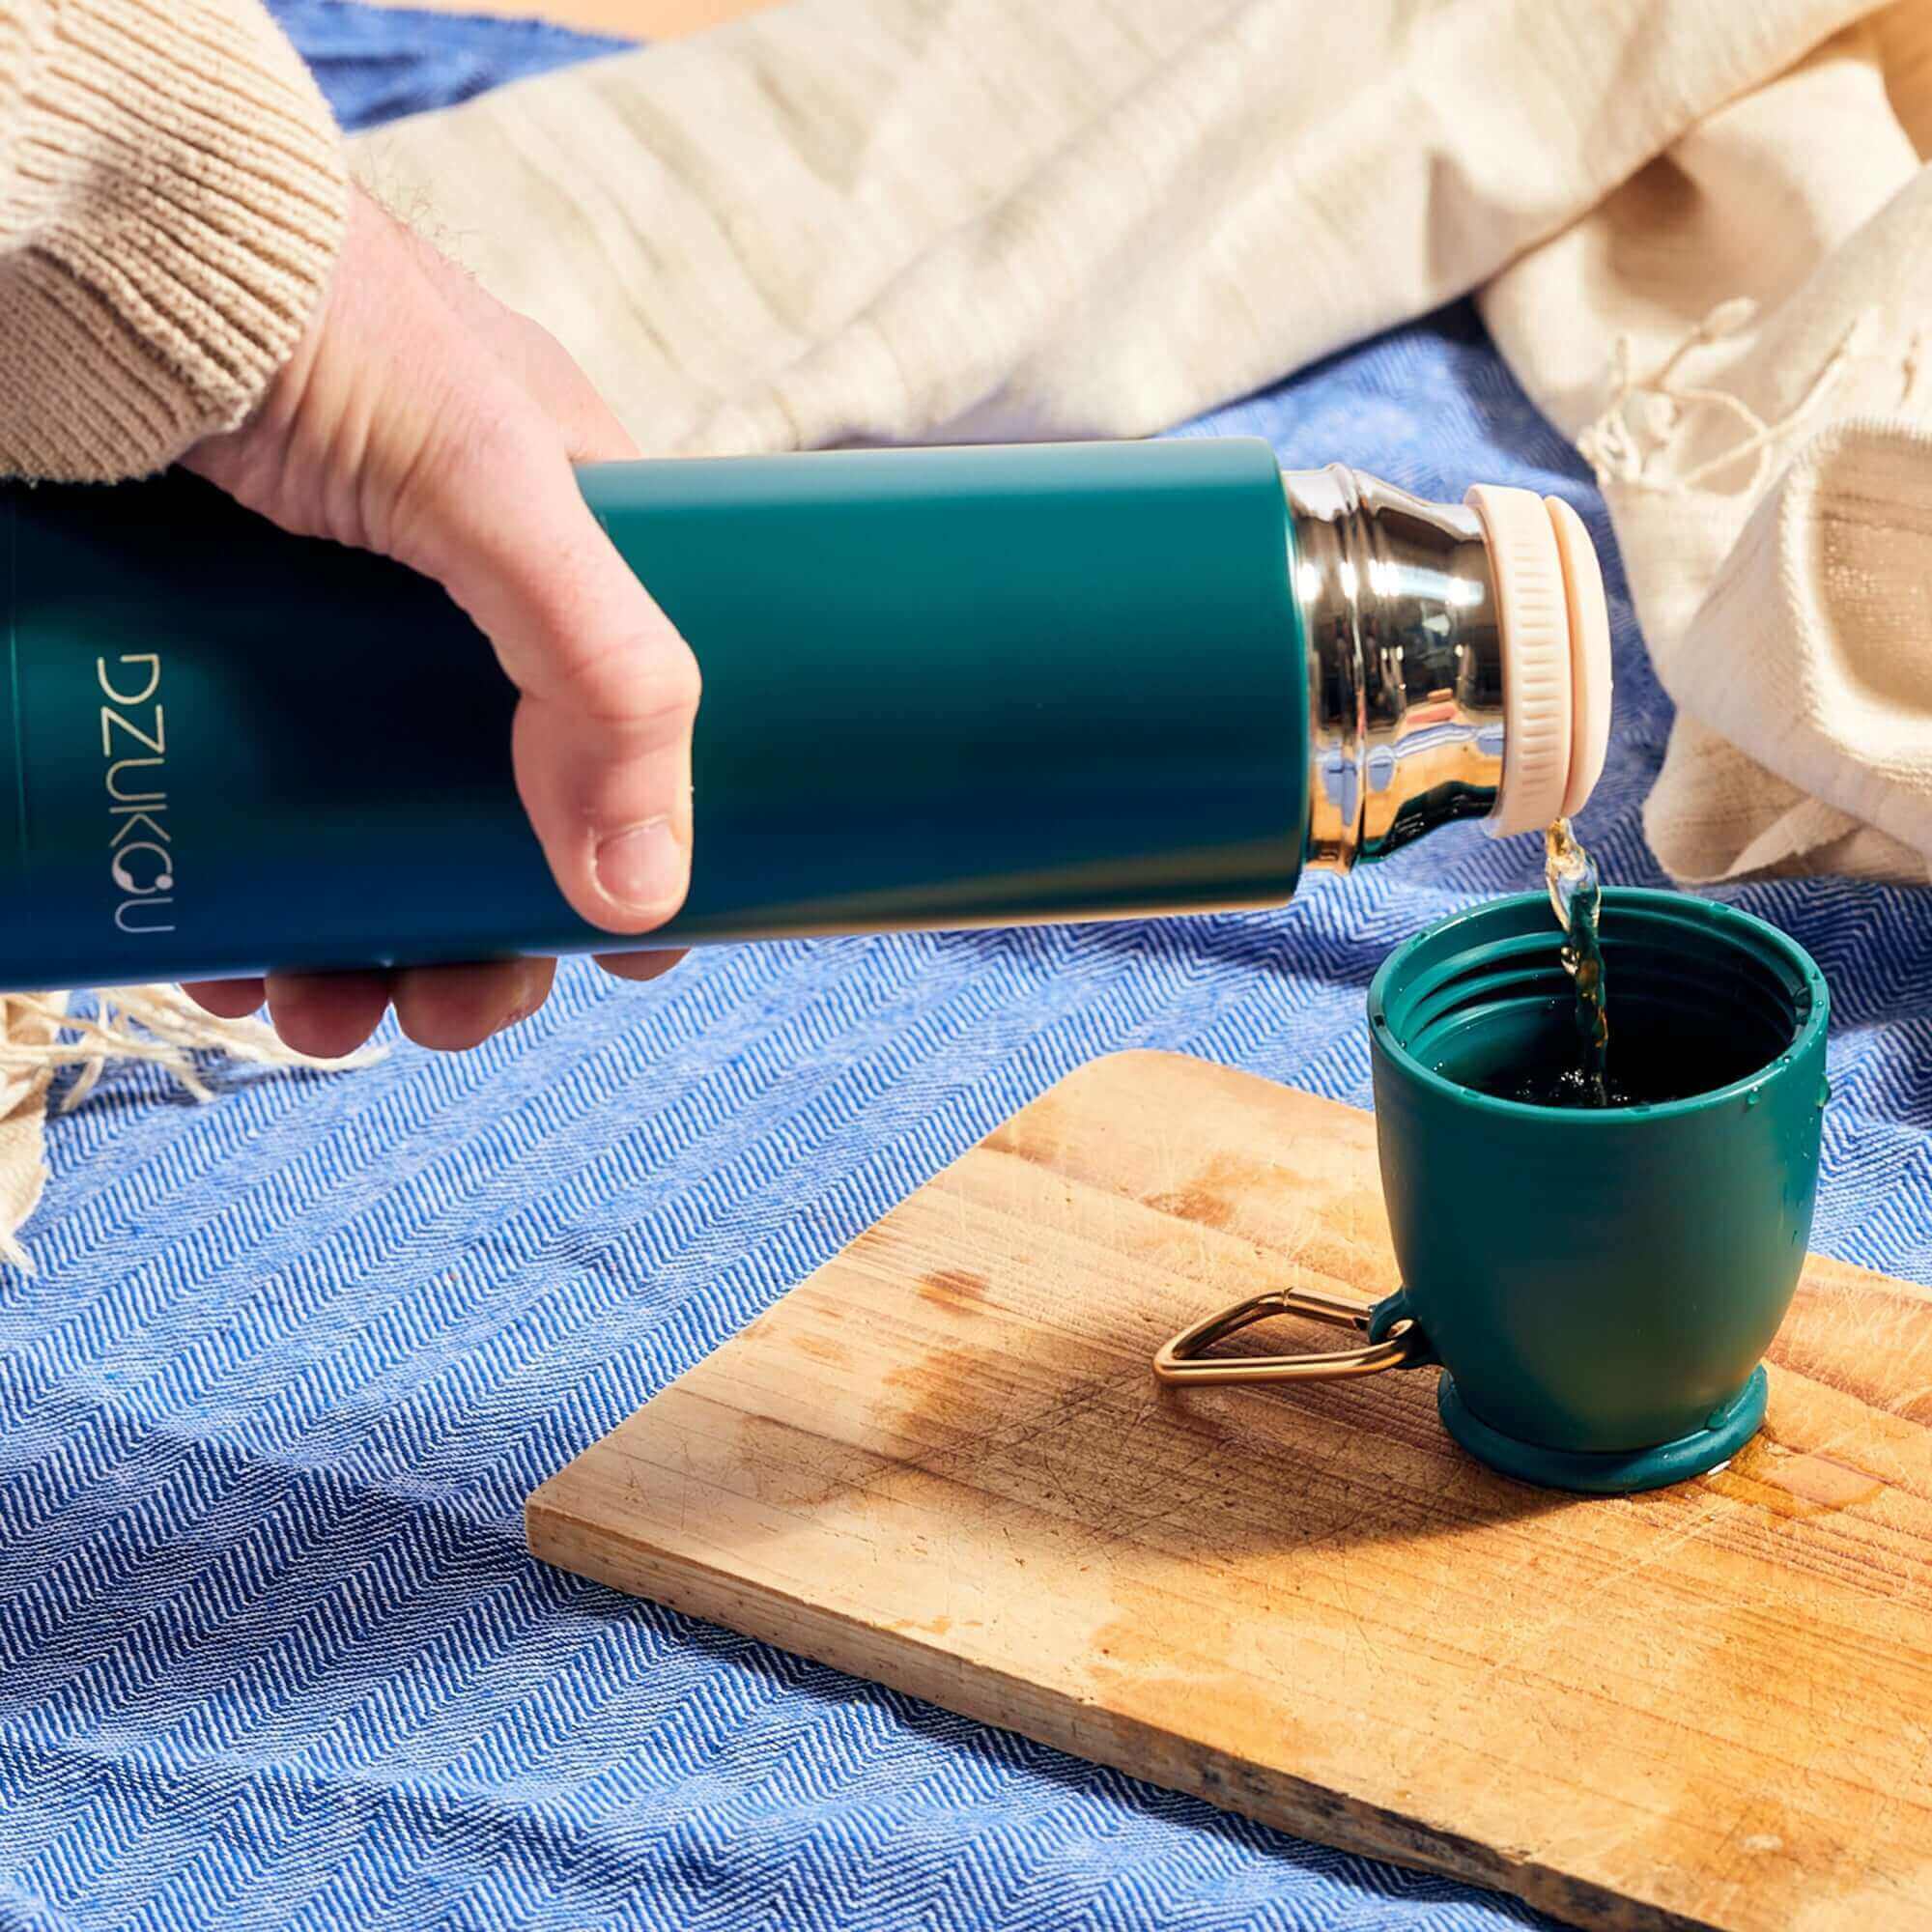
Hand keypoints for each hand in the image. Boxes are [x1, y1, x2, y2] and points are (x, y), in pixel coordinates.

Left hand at [181, 187, 698, 1054]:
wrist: (86, 242)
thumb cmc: (315, 322)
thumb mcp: (501, 486)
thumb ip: (605, 675)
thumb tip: (649, 899)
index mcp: (562, 551)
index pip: (631, 730)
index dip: (635, 848)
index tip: (626, 957)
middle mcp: (449, 613)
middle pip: (494, 822)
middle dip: (479, 942)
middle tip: (447, 1014)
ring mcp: (321, 648)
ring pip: (369, 845)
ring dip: (361, 959)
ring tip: (317, 1019)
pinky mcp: (209, 668)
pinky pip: (250, 827)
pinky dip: (250, 915)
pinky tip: (232, 961)